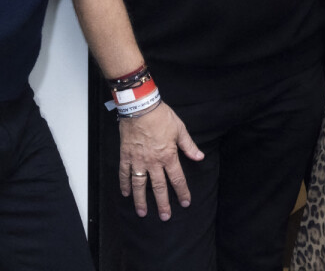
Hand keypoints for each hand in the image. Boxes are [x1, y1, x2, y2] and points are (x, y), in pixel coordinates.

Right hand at [118, 102, 203, 219]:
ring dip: (141, 200)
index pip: (177, 179)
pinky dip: (124, 184)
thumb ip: (189, 146)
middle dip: (163, 203)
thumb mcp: (180, 129)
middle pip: (159, 187)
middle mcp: (153, 162)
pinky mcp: (126, 155)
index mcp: (168, 156)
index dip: (182, 192)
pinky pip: (124, 173)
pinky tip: (125, 193)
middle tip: (165, 217)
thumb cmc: (161, 116)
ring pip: (139, 185)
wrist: (140, 107)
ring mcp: (138, 160)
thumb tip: (200, 157)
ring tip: (142, 212)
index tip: (185, 203)